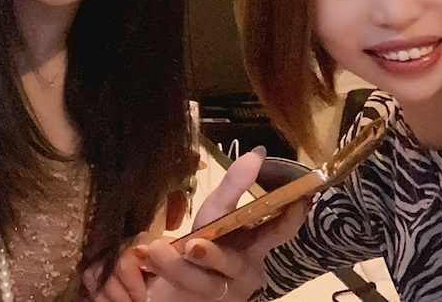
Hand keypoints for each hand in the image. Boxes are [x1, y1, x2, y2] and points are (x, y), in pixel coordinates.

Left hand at [85, 150, 310, 301]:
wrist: (176, 285)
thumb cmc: (206, 244)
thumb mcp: (217, 214)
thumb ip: (234, 187)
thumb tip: (256, 154)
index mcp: (253, 249)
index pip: (277, 233)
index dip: (289, 218)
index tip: (300, 199)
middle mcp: (241, 273)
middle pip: (230, 264)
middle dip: (212, 254)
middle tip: (193, 244)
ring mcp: (218, 292)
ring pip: (200, 283)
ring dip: (176, 267)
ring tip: (154, 249)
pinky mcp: (194, 301)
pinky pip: (177, 292)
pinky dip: (158, 273)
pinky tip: (141, 256)